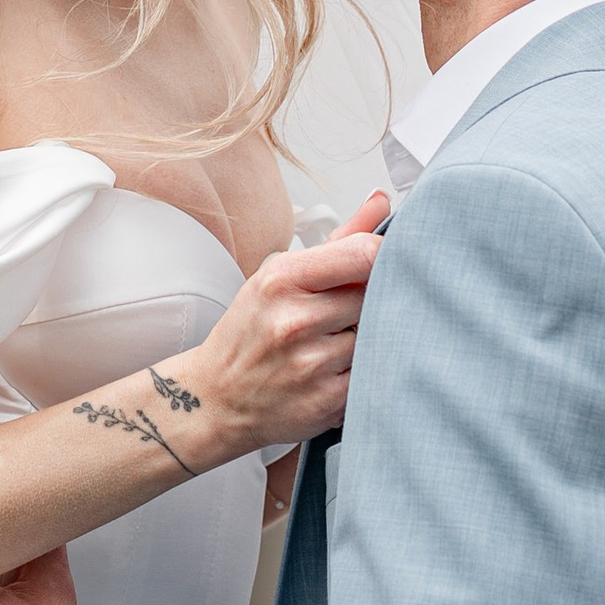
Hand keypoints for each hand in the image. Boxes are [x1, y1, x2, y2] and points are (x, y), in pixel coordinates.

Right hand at [166, 195, 388, 460]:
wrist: (216, 399)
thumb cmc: (251, 333)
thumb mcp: (280, 276)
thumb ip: (339, 240)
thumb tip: (381, 202)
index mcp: (282, 279)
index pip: (364, 253)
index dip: (388, 255)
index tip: (389, 262)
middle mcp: (294, 320)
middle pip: (377, 294)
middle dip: (377, 300)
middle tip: (357, 309)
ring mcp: (311, 364)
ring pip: (380, 335)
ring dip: (374, 337)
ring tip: (343, 341)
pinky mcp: (327, 402)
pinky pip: (374, 374)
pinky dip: (368, 371)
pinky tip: (341, 370)